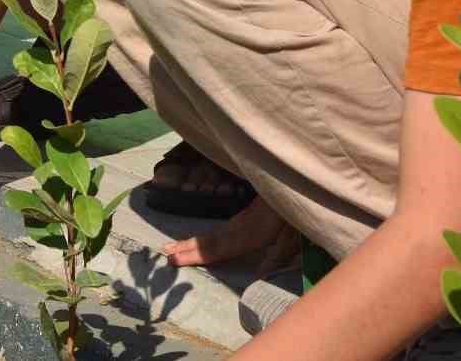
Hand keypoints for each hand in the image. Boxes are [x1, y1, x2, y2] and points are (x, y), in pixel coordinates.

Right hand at [164, 195, 298, 273]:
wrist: (294, 182)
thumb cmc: (296, 214)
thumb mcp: (293, 237)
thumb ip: (276, 257)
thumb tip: (258, 278)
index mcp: (249, 235)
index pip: (216, 249)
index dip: (194, 256)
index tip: (173, 259)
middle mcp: (239, 228)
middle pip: (209, 241)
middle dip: (185, 248)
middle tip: (163, 253)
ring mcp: (240, 221)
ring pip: (212, 234)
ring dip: (191, 242)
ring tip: (171, 246)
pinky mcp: (245, 217)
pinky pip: (219, 229)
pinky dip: (204, 236)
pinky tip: (198, 240)